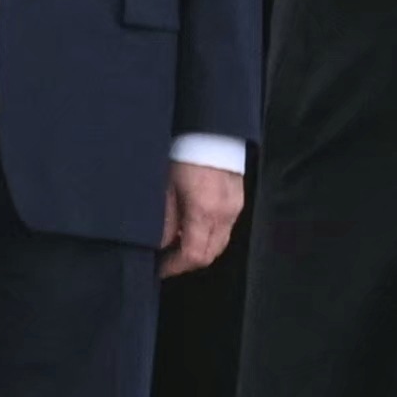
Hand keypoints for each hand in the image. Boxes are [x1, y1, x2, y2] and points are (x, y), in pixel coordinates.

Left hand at [161, 160, 243, 278]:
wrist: (208, 128)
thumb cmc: (181, 153)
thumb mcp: (163, 187)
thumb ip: (162, 219)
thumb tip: (159, 245)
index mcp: (206, 211)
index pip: (195, 255)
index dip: (174, 267)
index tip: (158, 268)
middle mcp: (226, 212)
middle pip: (210, 253)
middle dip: (186, 262)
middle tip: (164, 260)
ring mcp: (236, 205)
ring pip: (219, 241)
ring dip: (198, 248)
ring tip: (173, 244)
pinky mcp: (238, 197)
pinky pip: (225, 226)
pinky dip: (207, 233)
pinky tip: (188, 226)